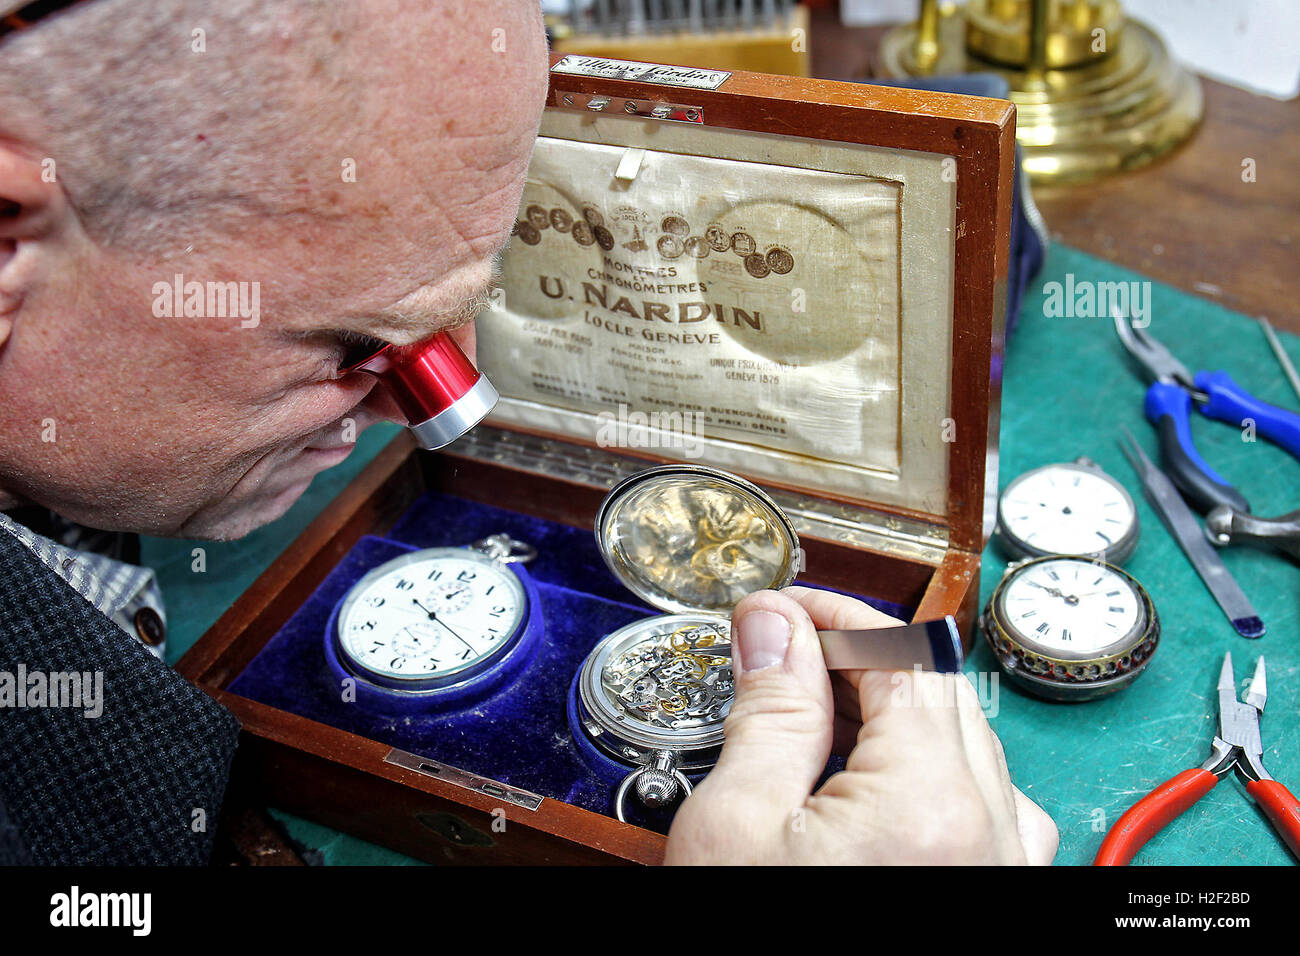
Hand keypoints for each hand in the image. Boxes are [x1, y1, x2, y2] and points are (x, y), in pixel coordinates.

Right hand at [664, 586, 1057, 864]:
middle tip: (781, 658)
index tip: (780, 608)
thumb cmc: (768, 950)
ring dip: (887, 711)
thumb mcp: (738, 828)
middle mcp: (993, 828)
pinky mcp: (1001, 887)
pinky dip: (918, 765)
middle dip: (855, 657)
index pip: (895, 649)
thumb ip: (769, 711)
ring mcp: (1007, 862)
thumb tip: (773, 626)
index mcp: (933, 801)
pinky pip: (976, 794)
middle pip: (934, 687)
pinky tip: (864, 783)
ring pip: (958, 737)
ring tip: (810, 723)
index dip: (830, 611)